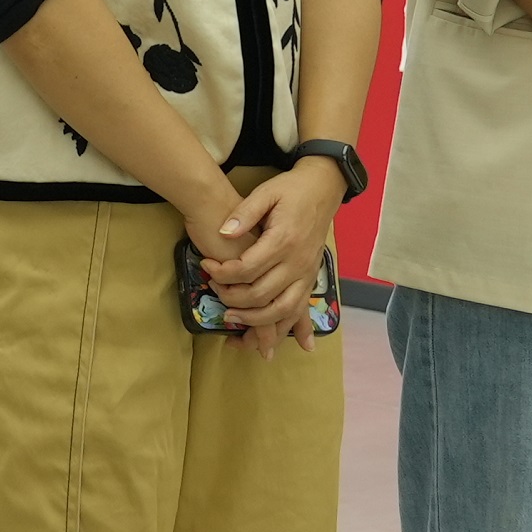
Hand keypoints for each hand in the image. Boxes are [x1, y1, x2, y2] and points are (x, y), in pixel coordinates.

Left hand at [200, 164, 341, 353]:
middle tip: (215, 294)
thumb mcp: (265, 193)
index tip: (207, 268)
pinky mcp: (311, 278)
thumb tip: (223, 231)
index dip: (223, 273)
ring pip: (283, 310)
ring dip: (257, 322)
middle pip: (262, 295)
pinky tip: (286, 344)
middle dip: (234, 300)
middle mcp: (298, 262)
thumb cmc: (291, 190)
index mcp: (283, 240)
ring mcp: (307, 273)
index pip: (247, 269)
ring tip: (233, 321)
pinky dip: (292, 329)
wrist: (324, 187)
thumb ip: (244, 213)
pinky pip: (300, 309)